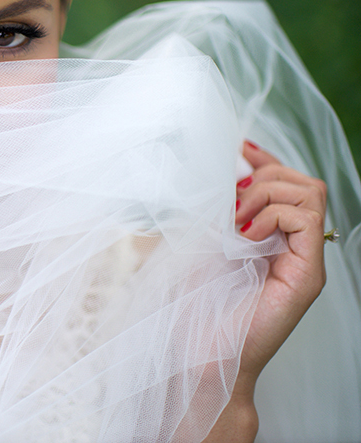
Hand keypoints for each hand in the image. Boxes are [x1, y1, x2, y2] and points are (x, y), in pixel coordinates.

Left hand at [204, 140, 326, 442]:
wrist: (199, 355)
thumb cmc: (194, 306)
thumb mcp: (198, 244)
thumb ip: (212, 212)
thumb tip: (220, 175)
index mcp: (269, 237)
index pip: (284, 182)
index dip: (264, 159)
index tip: (237, 147)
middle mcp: (292, 246)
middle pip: (303, 181)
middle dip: (266, 174)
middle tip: (231, 200)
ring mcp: (303, 260)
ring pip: (309, 192)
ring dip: (266, 193)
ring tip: (236, 220)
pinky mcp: (307, 275)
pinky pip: (306, 218)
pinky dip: (273, 213)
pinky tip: (245, 235)